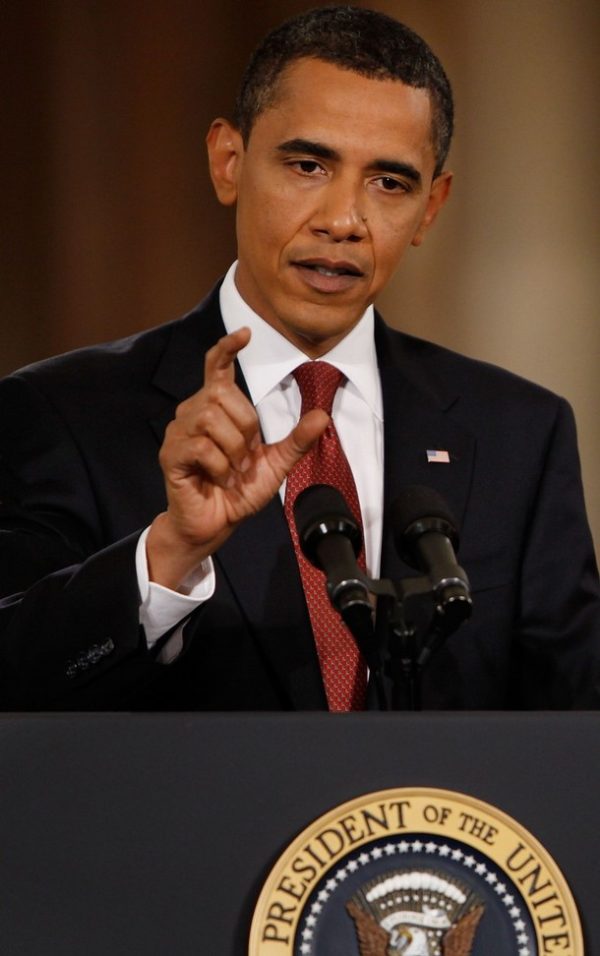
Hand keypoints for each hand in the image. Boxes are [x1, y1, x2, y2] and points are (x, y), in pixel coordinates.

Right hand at [147, 327, 327, 588]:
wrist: (214, 524)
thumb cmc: (238, 492)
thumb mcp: (276, 465)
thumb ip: (297, 441)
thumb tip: (322, 416)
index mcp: (216, 409)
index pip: (215, 367)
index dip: (227, 347)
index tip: (246, 333)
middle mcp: (192, 413)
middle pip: (222, 396)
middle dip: (245, 427)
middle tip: (245, 458)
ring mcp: (178, 433)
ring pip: (211, 420)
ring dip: (233, 450)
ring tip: (233, 471)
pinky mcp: (171, 455)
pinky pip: (203, 448)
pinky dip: (221, 467)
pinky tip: (220, 479)